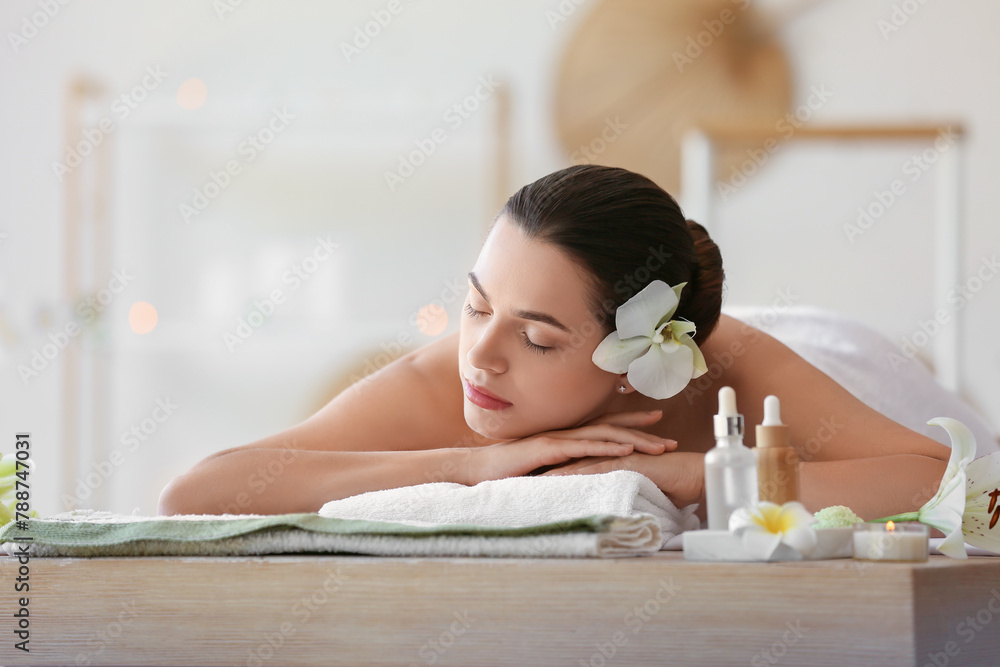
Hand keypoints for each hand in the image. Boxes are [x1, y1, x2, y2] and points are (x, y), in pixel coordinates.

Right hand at [459, 410, 676, 485]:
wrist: (475, 470)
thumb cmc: (504, 473)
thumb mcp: (540, 470)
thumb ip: (560, 469)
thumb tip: (579, 478)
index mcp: (563, 438)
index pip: (602, 427)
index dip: (629, 424)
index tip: (655, 423)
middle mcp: (564, 433)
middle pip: (609, 426)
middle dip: (640, 427)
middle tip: (668, 429)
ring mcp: (557, 438)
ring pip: (603, 434)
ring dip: (634, 438)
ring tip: (659, 444)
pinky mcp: (548, 448)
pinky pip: (583, 446)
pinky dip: (607, 446)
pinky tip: (627, 448)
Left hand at [540, 450, 705, 509]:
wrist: (696, 476)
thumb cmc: (674, 485)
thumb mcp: (641, 491)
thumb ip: (626, 494)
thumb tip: (615, 509)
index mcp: (613, 459)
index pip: (579, 464)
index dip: (556, 469)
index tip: (533, 478)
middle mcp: (613, 454)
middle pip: (573, 459)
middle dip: (548, 466)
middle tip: (522, 473)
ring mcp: (620, 455)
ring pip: (581, 461)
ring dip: (557, 469)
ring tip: (533, 478)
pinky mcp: (628, 462)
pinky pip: (600, 466)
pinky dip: (579, 472)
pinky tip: (561, 478)